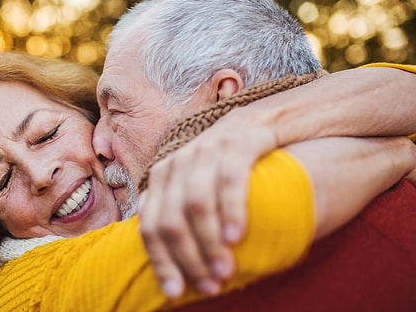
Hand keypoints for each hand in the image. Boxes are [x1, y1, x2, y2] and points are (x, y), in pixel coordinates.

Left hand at [138, 110, 277, 297]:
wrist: (266, 121)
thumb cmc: (229, 165)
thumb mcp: (198, 185)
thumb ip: (177, 211)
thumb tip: (166, 258)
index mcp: (162, 176)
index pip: (149, 225)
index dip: (161, 261)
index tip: (175, 292)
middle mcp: (178, 161)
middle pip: (169, 218)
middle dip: (187, 258)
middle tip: (208, 285)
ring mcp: (206, 148)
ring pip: (195, 203)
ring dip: (208, 242)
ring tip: (224, 270)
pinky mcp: (238, 140)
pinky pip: (229, 179)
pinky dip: (230, 210)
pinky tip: (236, 236)